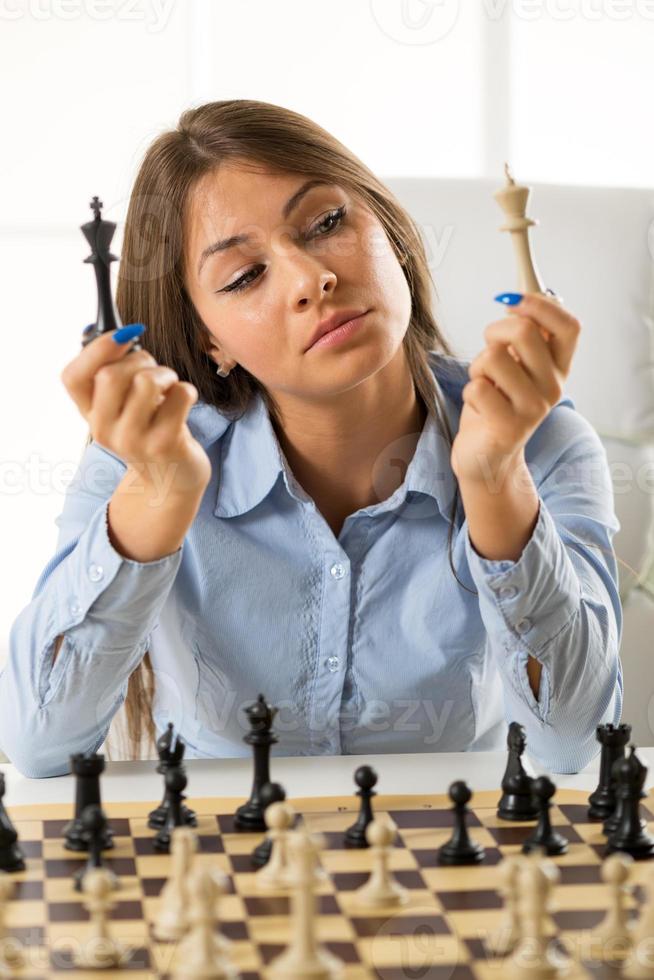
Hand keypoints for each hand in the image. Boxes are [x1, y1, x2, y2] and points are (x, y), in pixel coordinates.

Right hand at [61, 328, 211, 494]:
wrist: (170, 480)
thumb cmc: (149, 429)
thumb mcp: (122, 406)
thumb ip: (113, 372)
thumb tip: (121, 332)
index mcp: (90, 415)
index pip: (72, 377)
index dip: (96, 348)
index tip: (122, 335)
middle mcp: (104, 431)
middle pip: (111, 375)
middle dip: (140, 359)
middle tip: (153, 370)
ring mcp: (134, 441)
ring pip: (147, 381)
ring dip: (165, 373)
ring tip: (169, 387)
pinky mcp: (165, 444)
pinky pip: (180, 394)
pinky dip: (187, 390)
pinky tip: (183, 403)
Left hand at [451, 292, 580, 484]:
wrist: (487, 456)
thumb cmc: (497, 402)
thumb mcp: (516, 366)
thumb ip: (523, 336)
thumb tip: (516, 297)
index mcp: (560, 368)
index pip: (569, 326)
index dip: (540, 305)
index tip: (513, 301)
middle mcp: (553, 387)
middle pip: (524, 332)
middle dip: (494, 331)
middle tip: (489, 349)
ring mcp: (533, 409)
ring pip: (493, 358)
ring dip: (477, 366)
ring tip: (484, 384)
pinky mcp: (508, 427)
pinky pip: (477, 387)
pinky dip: (469, 391)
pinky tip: (479, 406)